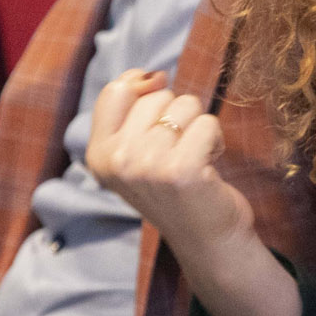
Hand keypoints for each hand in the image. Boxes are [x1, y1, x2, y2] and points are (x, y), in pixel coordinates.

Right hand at [86, 70, 254, 263]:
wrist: (208, 241)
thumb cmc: (177, 189)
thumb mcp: (139, 150)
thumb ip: (134, 109)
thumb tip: (153, 75)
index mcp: (98, 155)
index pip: (115, 91)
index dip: (143, 89)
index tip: (161, 117)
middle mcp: (117, 161)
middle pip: (156, 96)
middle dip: (177, 116)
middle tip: (179, 153)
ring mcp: (147, 165)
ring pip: (185, 105)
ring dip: (199, 128)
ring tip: (195, 159)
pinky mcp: (181, 170)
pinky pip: (207, 122)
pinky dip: (216, 139)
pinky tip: (209, 166)